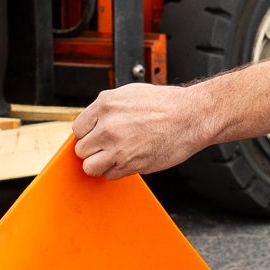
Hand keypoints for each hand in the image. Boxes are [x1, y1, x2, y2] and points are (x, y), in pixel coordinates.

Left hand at [72, 83, 214, 178]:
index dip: (88, 134)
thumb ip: (106, 109)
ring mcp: (117, 148)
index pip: (78, 129)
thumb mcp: (129, 94)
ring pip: (90, 167)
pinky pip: (110, 175)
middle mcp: (107, 127)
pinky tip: (131, 158)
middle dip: (94, 150)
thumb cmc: (166, 104)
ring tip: (116, 156)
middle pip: (81, 150)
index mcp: (105, 105)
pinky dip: (117, 171)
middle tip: (109, 146)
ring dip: (101, 164)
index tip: (97, 136)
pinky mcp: (129, 165)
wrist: (191, 116)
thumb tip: (92, 124)